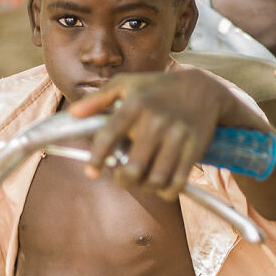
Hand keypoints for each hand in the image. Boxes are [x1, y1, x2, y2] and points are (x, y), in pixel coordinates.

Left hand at [68, 69, 222, 200]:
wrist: (203, 89)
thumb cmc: (157, 88)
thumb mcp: (127, 84)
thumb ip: (98, 99)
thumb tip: (72, 114)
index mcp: (135, 104)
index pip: (109, 135)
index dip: (97, 157)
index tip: (90, 172)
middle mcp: (155, 121)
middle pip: (133, 168)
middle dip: (124, 180)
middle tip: (123, 177)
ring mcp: (177, 136)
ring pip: (155, 180)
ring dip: (146, 187)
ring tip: (143, 180)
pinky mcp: (194, 148)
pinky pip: (177, 183)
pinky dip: (166, 191)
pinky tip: (161, 184)